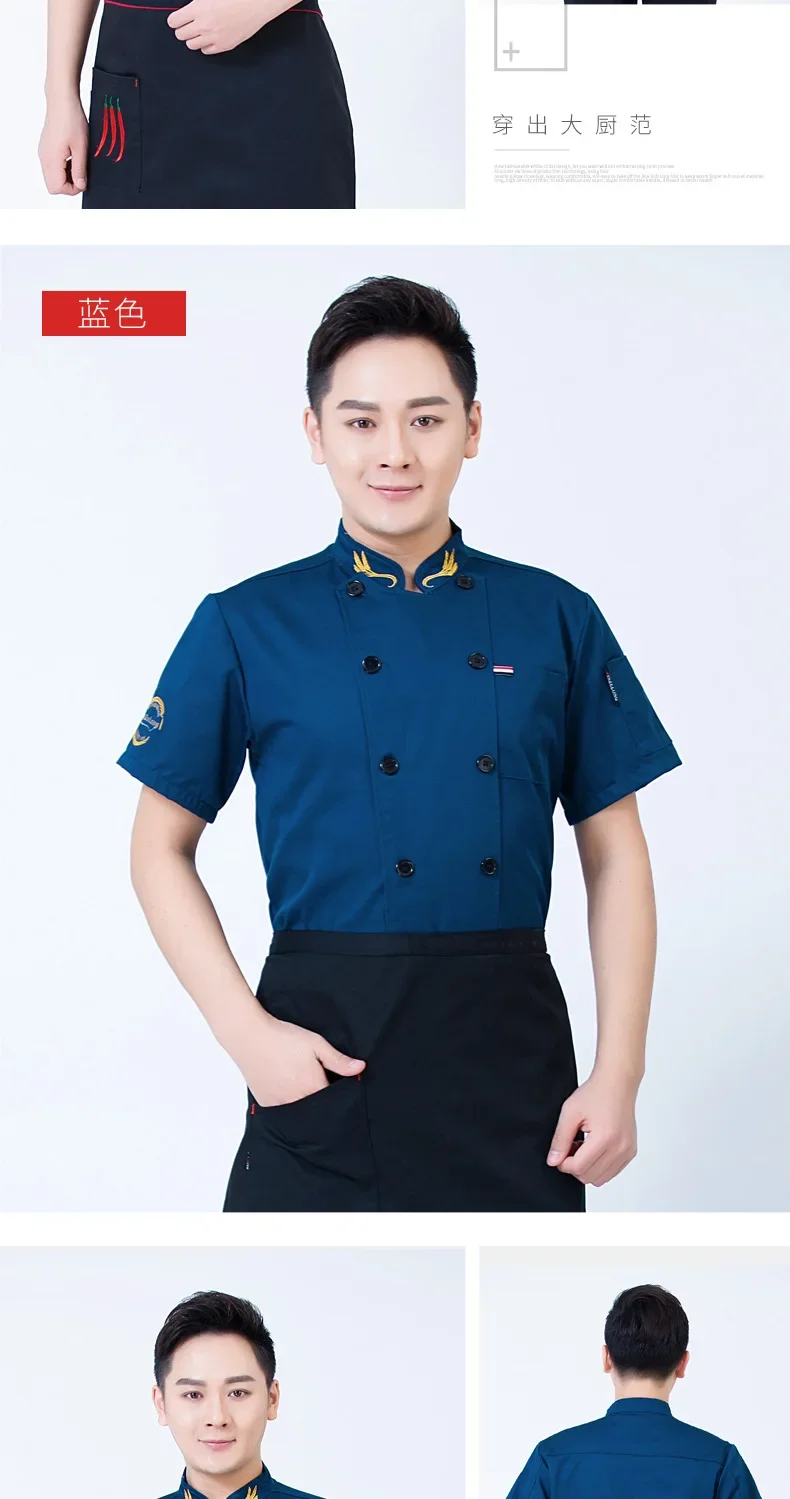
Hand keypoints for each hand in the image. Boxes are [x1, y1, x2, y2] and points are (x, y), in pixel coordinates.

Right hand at [38, 96, 88, 194]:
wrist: (62, 100)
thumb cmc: (71, 119)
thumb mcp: (81, 148)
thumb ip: (80, 169)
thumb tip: (80, 185)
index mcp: (52, 159)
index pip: (57, 188)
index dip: (73, 189)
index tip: (83, 180)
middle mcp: (44, 158)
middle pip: (52, 186)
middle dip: (68, 185)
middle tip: (81, 173)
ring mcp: (43, 153)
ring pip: (52, 177)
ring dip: (65, 176)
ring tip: (77, 162)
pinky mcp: (45, 148)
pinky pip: (51, 167)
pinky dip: (62, 168)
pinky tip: (71, 156)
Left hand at [167, 0, 289, 54]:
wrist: (256, 4)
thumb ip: (196, 3)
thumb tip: (189, 9)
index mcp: (198, 9)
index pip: (174, 21)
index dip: (175, 20)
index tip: (179, 19)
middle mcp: (203, 25)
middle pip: (180, 35)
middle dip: (183, 29)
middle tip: (189, 25)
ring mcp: (214, 38)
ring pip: (191, 45)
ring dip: (193, 38)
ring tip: (199, 31)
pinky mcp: (224, 45)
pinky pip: (206, 51)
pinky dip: (205, 45)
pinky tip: (210, 37)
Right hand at [240, 1012, 365, 1107]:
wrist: (250, 1036)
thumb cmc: (283, 1038)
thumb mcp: (316, 1043)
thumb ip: (339, 1060)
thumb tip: (360, 1068)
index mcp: (312, 1088)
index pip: (333, 1100)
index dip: (336, 1090)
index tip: (332, 1080)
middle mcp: (297, 1102)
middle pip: (316, 1106)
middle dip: (319, 1095)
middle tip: (311, 1075)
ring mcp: (280, 1105)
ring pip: (300, 1109)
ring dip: (303, 1099)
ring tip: (296, 1078)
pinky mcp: (267, 1105)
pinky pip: (283, 1109)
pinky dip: (287, 1100)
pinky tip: (284, 1083)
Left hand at [546, 1071, 637, 1186]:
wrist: (617, 1083)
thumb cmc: (596, 1093)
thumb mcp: (570, 1112)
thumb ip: (560, 1139)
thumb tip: (553, 1162)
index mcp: (605, 1138)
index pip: (578, 1168)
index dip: (563, 1164)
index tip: (560, 1152)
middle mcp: (620, 1148)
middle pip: (589, 1177)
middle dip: (575, 1166)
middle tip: (572, 1146)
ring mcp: (627, 1151)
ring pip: (601, 1179)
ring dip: (588, 1168)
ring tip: (584, 1146)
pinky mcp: (631, 1152)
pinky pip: (612, 1172)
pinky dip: (600, 1166)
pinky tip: (595, 1147)